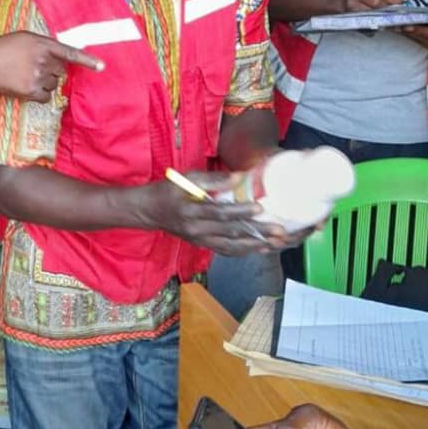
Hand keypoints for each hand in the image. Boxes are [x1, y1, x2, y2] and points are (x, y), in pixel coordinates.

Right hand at [0, 32, 103, 102]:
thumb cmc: (1, 48)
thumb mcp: (23, 38)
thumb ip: (42, 44)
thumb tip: (57, 57)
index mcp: (42, 43)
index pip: (69, 52)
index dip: (87, 60)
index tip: (101, 67)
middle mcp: (43, 60)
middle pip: (60, 70)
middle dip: (52, 70)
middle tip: (33, 67)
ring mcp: (37, 76)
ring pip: (53, 84)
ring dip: (44, 82)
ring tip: (24, 76)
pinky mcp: (31, 91)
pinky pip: (46, 97)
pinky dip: (40, 95)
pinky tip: (26, 88)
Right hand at [137, 175, 296, 255]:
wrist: (148, 211)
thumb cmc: (167, 190)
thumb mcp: (185, 178)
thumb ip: (212, 179)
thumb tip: (238, 177)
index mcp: (191, 211)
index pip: (219, 213)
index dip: (240, 211)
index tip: (260, 208)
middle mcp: (196, 230)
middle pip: (231, 233)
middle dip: (257, 233)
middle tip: (279, 231)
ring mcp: (200, 240)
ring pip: (231, 247)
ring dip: (255, 246)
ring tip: (276, 243)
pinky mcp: (202, 245)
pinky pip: (226, 251)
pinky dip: (244, 251)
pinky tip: (259, 248)